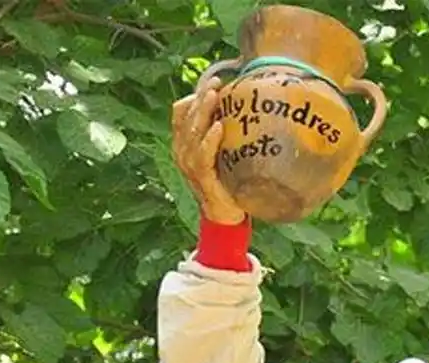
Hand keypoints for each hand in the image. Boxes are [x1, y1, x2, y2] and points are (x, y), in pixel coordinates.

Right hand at [170, 80, 245, 224]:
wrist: (225, 214)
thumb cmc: (227, 180)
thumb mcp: (225, 151)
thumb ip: (228, 133)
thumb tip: (247, 109)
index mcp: (184, 142)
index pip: (181, 112)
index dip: (195, 95)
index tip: (213, 81)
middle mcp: (182, 151)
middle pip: (186, 117)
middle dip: (201, 97)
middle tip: (216, 82)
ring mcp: (188, 165)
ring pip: (191, 132)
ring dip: (203, 112)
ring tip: (214, 96)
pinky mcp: (200, 177)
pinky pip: (202, 156)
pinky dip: (209, 140)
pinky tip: (218, 127)